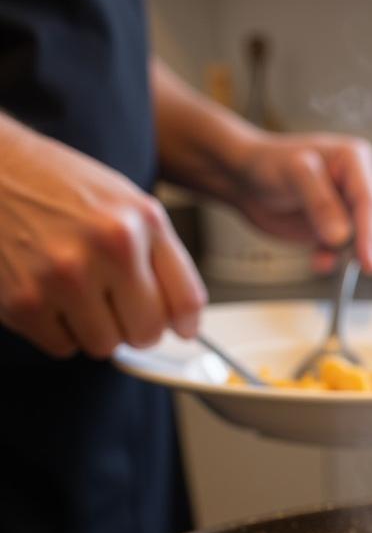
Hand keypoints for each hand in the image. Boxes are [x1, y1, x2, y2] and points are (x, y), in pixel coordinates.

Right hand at [0, 117, 206, 358]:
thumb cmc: (54, 186)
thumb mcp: (124, 204)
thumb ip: (162, 257)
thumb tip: (185, 320)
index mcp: (139, 223)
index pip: (186, 301)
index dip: (184, 323)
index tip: (181, 329)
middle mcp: (107, 249)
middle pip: (148, 332)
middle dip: (135, 326)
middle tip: (116, 305)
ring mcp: (64, 277)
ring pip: (106, 346)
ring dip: (94, 328)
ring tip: (75, 291)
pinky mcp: (25, 302)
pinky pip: (64, 346)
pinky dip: (57, 329)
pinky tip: (46, 293)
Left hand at [231, 132, 371, 273]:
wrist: (245, 180)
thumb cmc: (268, 164)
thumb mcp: (294, 173)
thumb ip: (320, 202)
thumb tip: (342, 236)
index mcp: (354, 160)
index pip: (369, 200)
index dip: (369, 232)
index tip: (367, 260)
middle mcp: (356, 183)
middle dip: (359, 244)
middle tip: (342, 261)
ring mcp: (346, 207)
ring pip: (361, 239)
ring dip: (344, 255)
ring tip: (319, 261)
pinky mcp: (335, 227)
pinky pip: (343, 250)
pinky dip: (332, 259)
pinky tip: (317, 261)